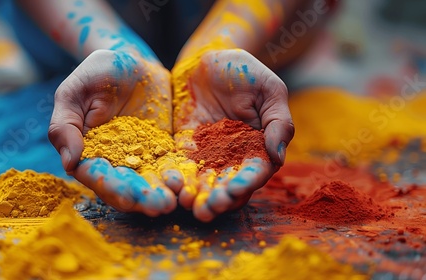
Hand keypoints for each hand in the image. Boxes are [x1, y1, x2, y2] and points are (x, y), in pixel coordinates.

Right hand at [48, 50, 176, 215]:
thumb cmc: (97, 73)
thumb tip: (69, 163)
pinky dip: (178, 177)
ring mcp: (140, 157)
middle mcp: (114, 161)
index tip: (129, 198)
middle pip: (127, 186)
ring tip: (175, 201)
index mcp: (88, 152)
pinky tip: (189, 184)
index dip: (113, 188)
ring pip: (150, 181)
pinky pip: (171, 166)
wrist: (132, 61)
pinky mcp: (163, 149)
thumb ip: (65, 126)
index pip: (98, 177)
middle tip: (160, 206)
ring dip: (162, 194)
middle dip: (143, 198)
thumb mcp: (74, 92)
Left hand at [172, 49, 293, 221]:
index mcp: (258, 146)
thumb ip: (278, 121)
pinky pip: (181, 166)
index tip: (235, 190)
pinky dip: (178, 179)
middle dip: (219, 199)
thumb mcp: (269, 90)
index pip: (254, 171)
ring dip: (198, 197)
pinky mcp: (184, 147)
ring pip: (204, 182)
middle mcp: (233, 156)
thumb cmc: (244, 71)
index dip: (246, 182)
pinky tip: (172, 188)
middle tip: (208, 209)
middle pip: (228, 184)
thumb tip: (277, 155)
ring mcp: (208, 154)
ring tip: (190, 206)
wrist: (207, 59)